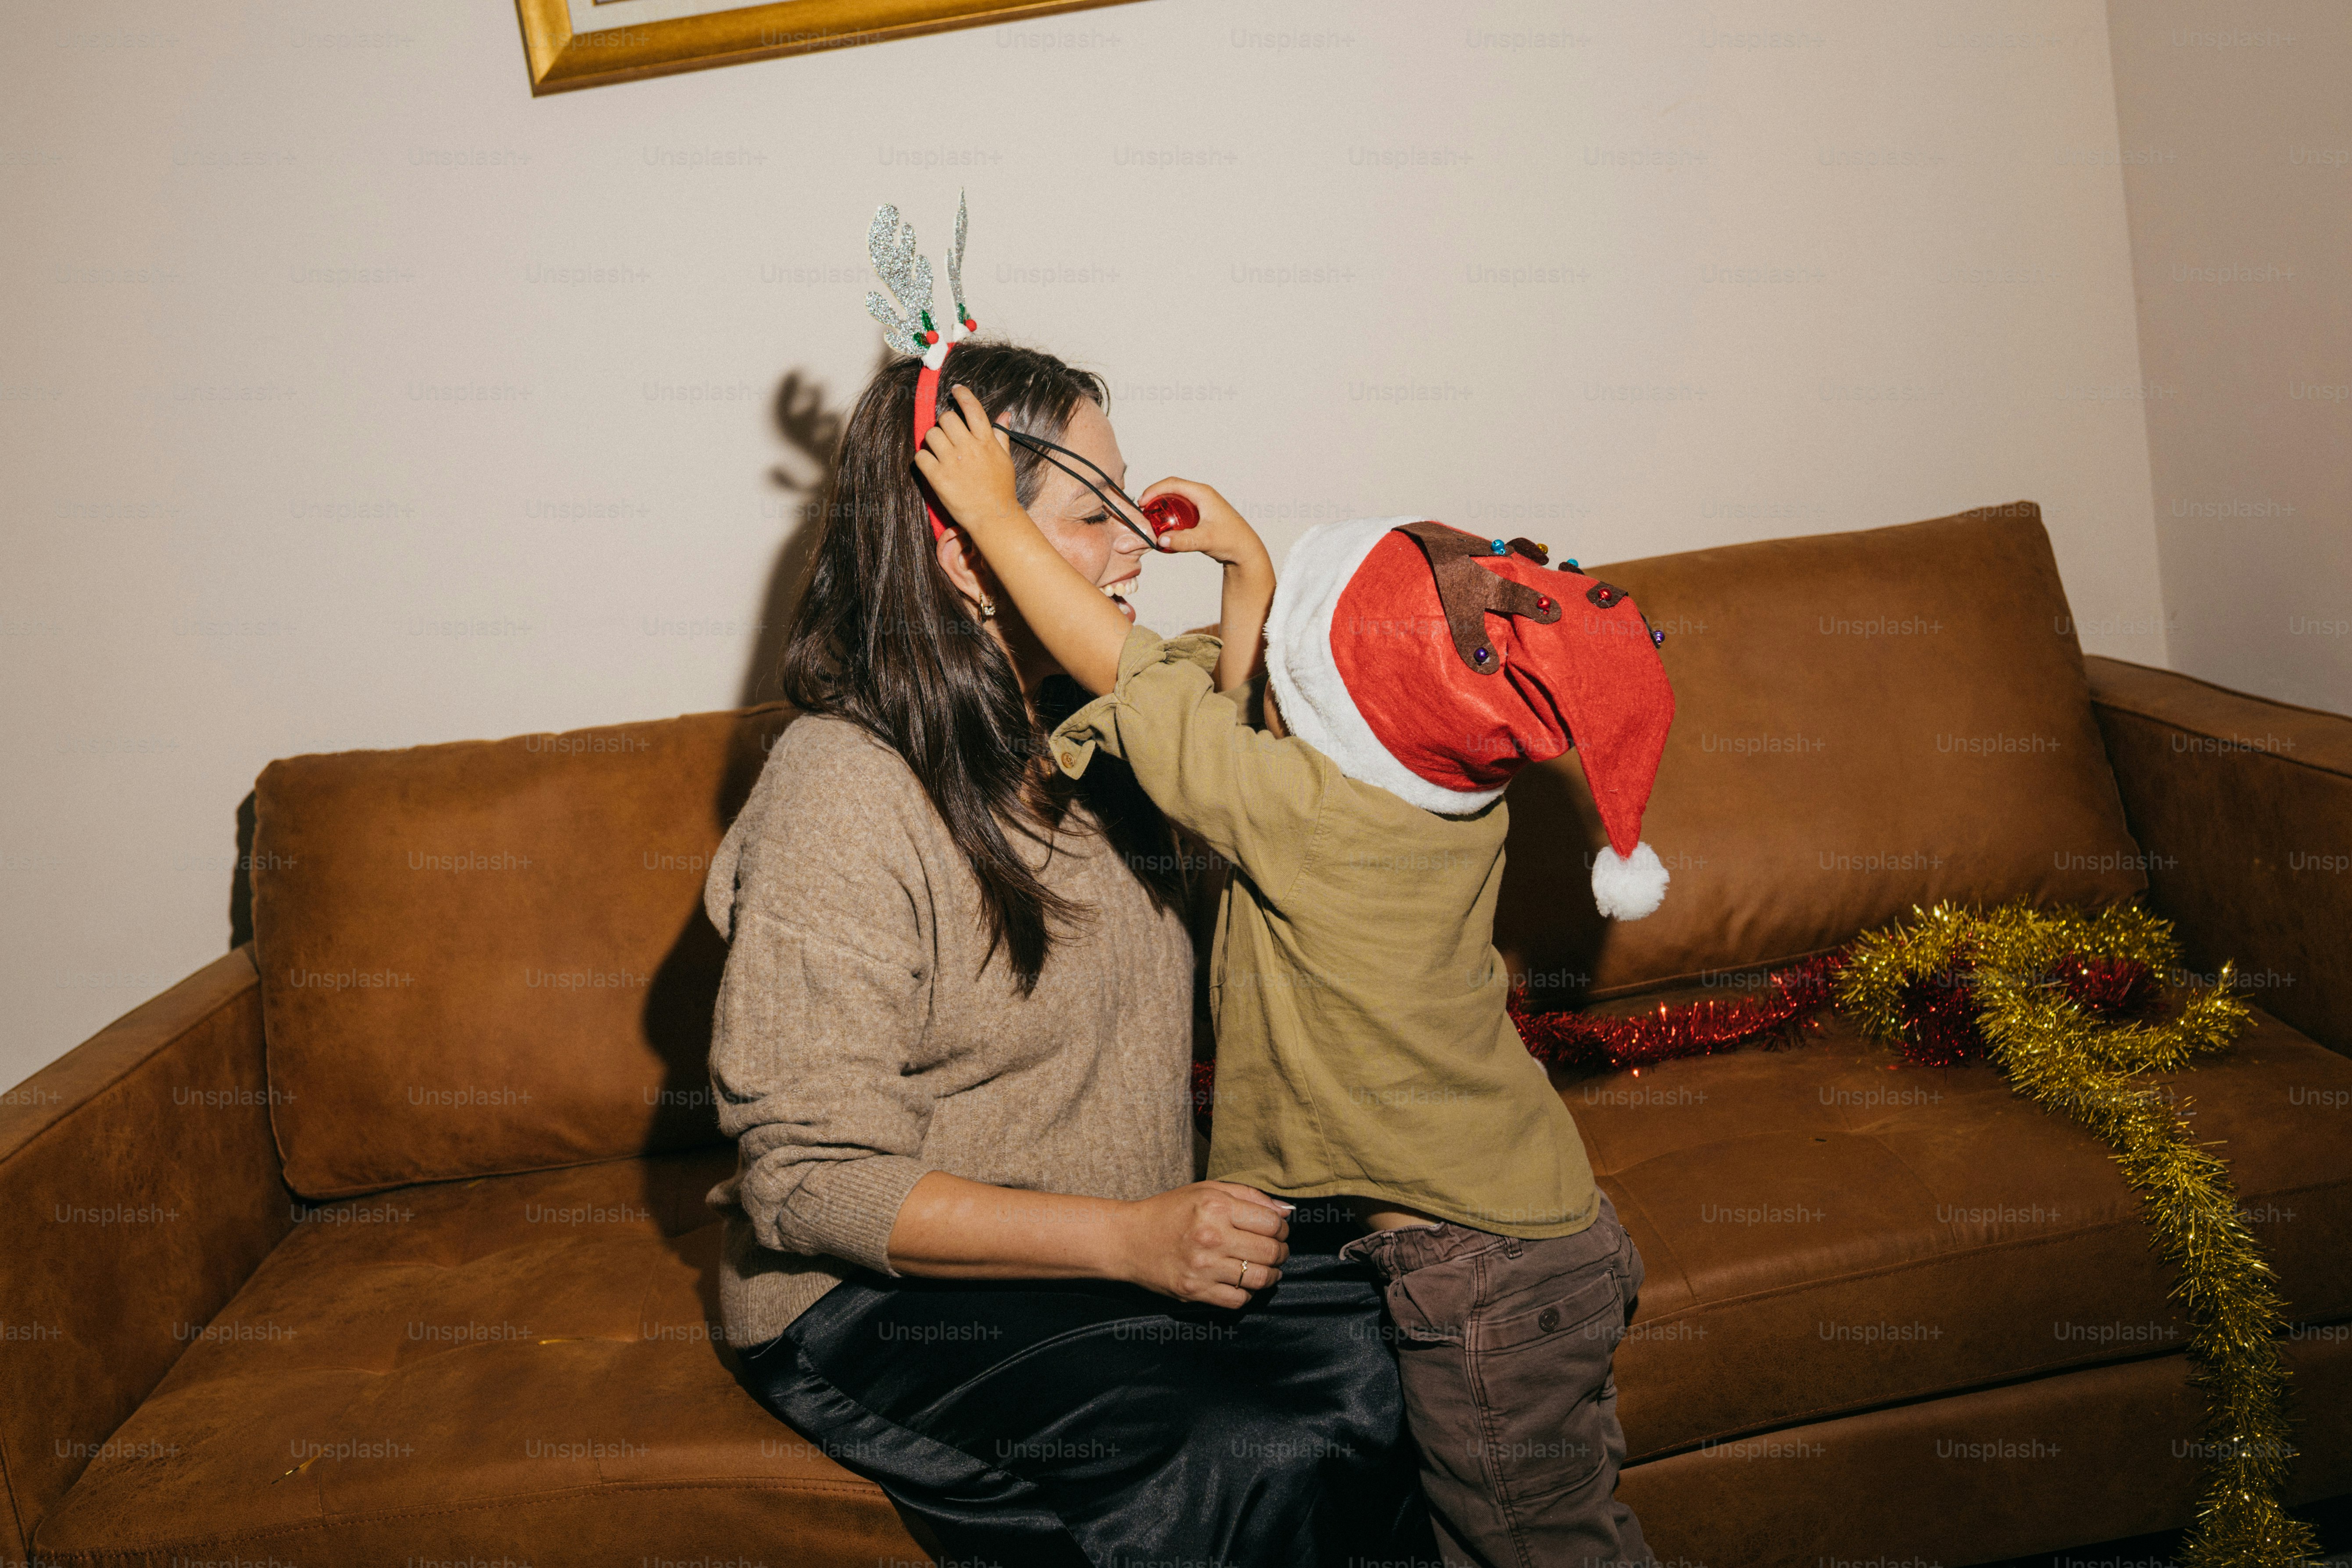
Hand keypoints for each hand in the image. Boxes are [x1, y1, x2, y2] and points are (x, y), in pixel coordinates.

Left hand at [913, 384, 1024, 534]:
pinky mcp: (938, 477)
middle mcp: (968, 447)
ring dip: (933, 441)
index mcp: (986, 441)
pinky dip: (923, 460)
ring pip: (931, 434)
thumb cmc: (1000, 488)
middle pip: (946, 418)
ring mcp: (952, 462)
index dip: (963, 394)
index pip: (973, 408)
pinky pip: (921, 457)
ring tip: (939, 452)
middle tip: (947, 436)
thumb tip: (1005, 414)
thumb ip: (1001, 435)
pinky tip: (931, 466)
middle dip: (944, 424)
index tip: (956, 389)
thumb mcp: (1005, 459)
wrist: (993, 517)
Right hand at [1114, 1181, 1291, 1307]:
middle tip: (1277, 1251)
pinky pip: (1238, 1300)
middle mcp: (1211, 1236)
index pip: (1272, 1223)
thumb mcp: (1206, 1190)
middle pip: (1270, 1251)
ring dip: (1271, 1275)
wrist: (1128, 1239)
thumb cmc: (1169, 1211)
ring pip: (1259, 1278)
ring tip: (1267, 1269)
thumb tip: (1286, 1211)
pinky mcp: (1194, 1291)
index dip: (1282, 1229)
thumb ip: (1249, 1196)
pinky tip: (1243, 1283)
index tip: (1279, 1231)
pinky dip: (1247, 1294)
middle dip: (1281, 1252)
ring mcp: (1203, 1267)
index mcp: (1216, 1207)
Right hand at [1138, 477, 1268, 572]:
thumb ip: (1183, 541)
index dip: (1154, 490)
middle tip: (1143, 510)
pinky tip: (1164, 526)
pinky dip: (1169, 513)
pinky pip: (1180, 508)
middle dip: (1155, 497)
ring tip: (1150, 517)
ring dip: (1161, 505)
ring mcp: (1202, 504)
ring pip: (1175, 498)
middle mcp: (1202, 495)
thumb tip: (1161, 540)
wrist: (1245, 551)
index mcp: (1203, 493)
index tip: (1141, 502)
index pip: (1172, 483)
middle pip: (1172, 489)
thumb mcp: (1205, 540)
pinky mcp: (1201, 514)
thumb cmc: (1231, 540)